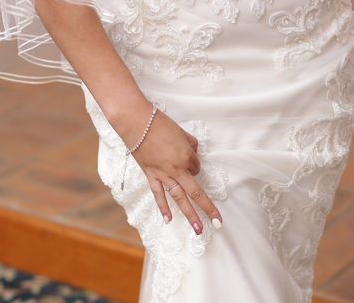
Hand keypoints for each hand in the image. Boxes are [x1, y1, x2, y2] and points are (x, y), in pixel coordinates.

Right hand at [112, 99, 223, 234]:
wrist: (136, 123)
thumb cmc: (161, 124)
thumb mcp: (182, 132)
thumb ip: (191, 145)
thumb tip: (192, 153)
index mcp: (187, 157)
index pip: (198, 167)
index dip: (195, 164)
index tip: (188, 157)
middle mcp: (177, 170)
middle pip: (196, 192)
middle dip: (207, 208)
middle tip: (217, 223)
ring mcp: (163, 175)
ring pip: (179, 199)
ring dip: (189, 215)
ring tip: (199, 230)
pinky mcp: (151, 176)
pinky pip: (159, 195)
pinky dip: (163, 208)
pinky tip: (168, 220)